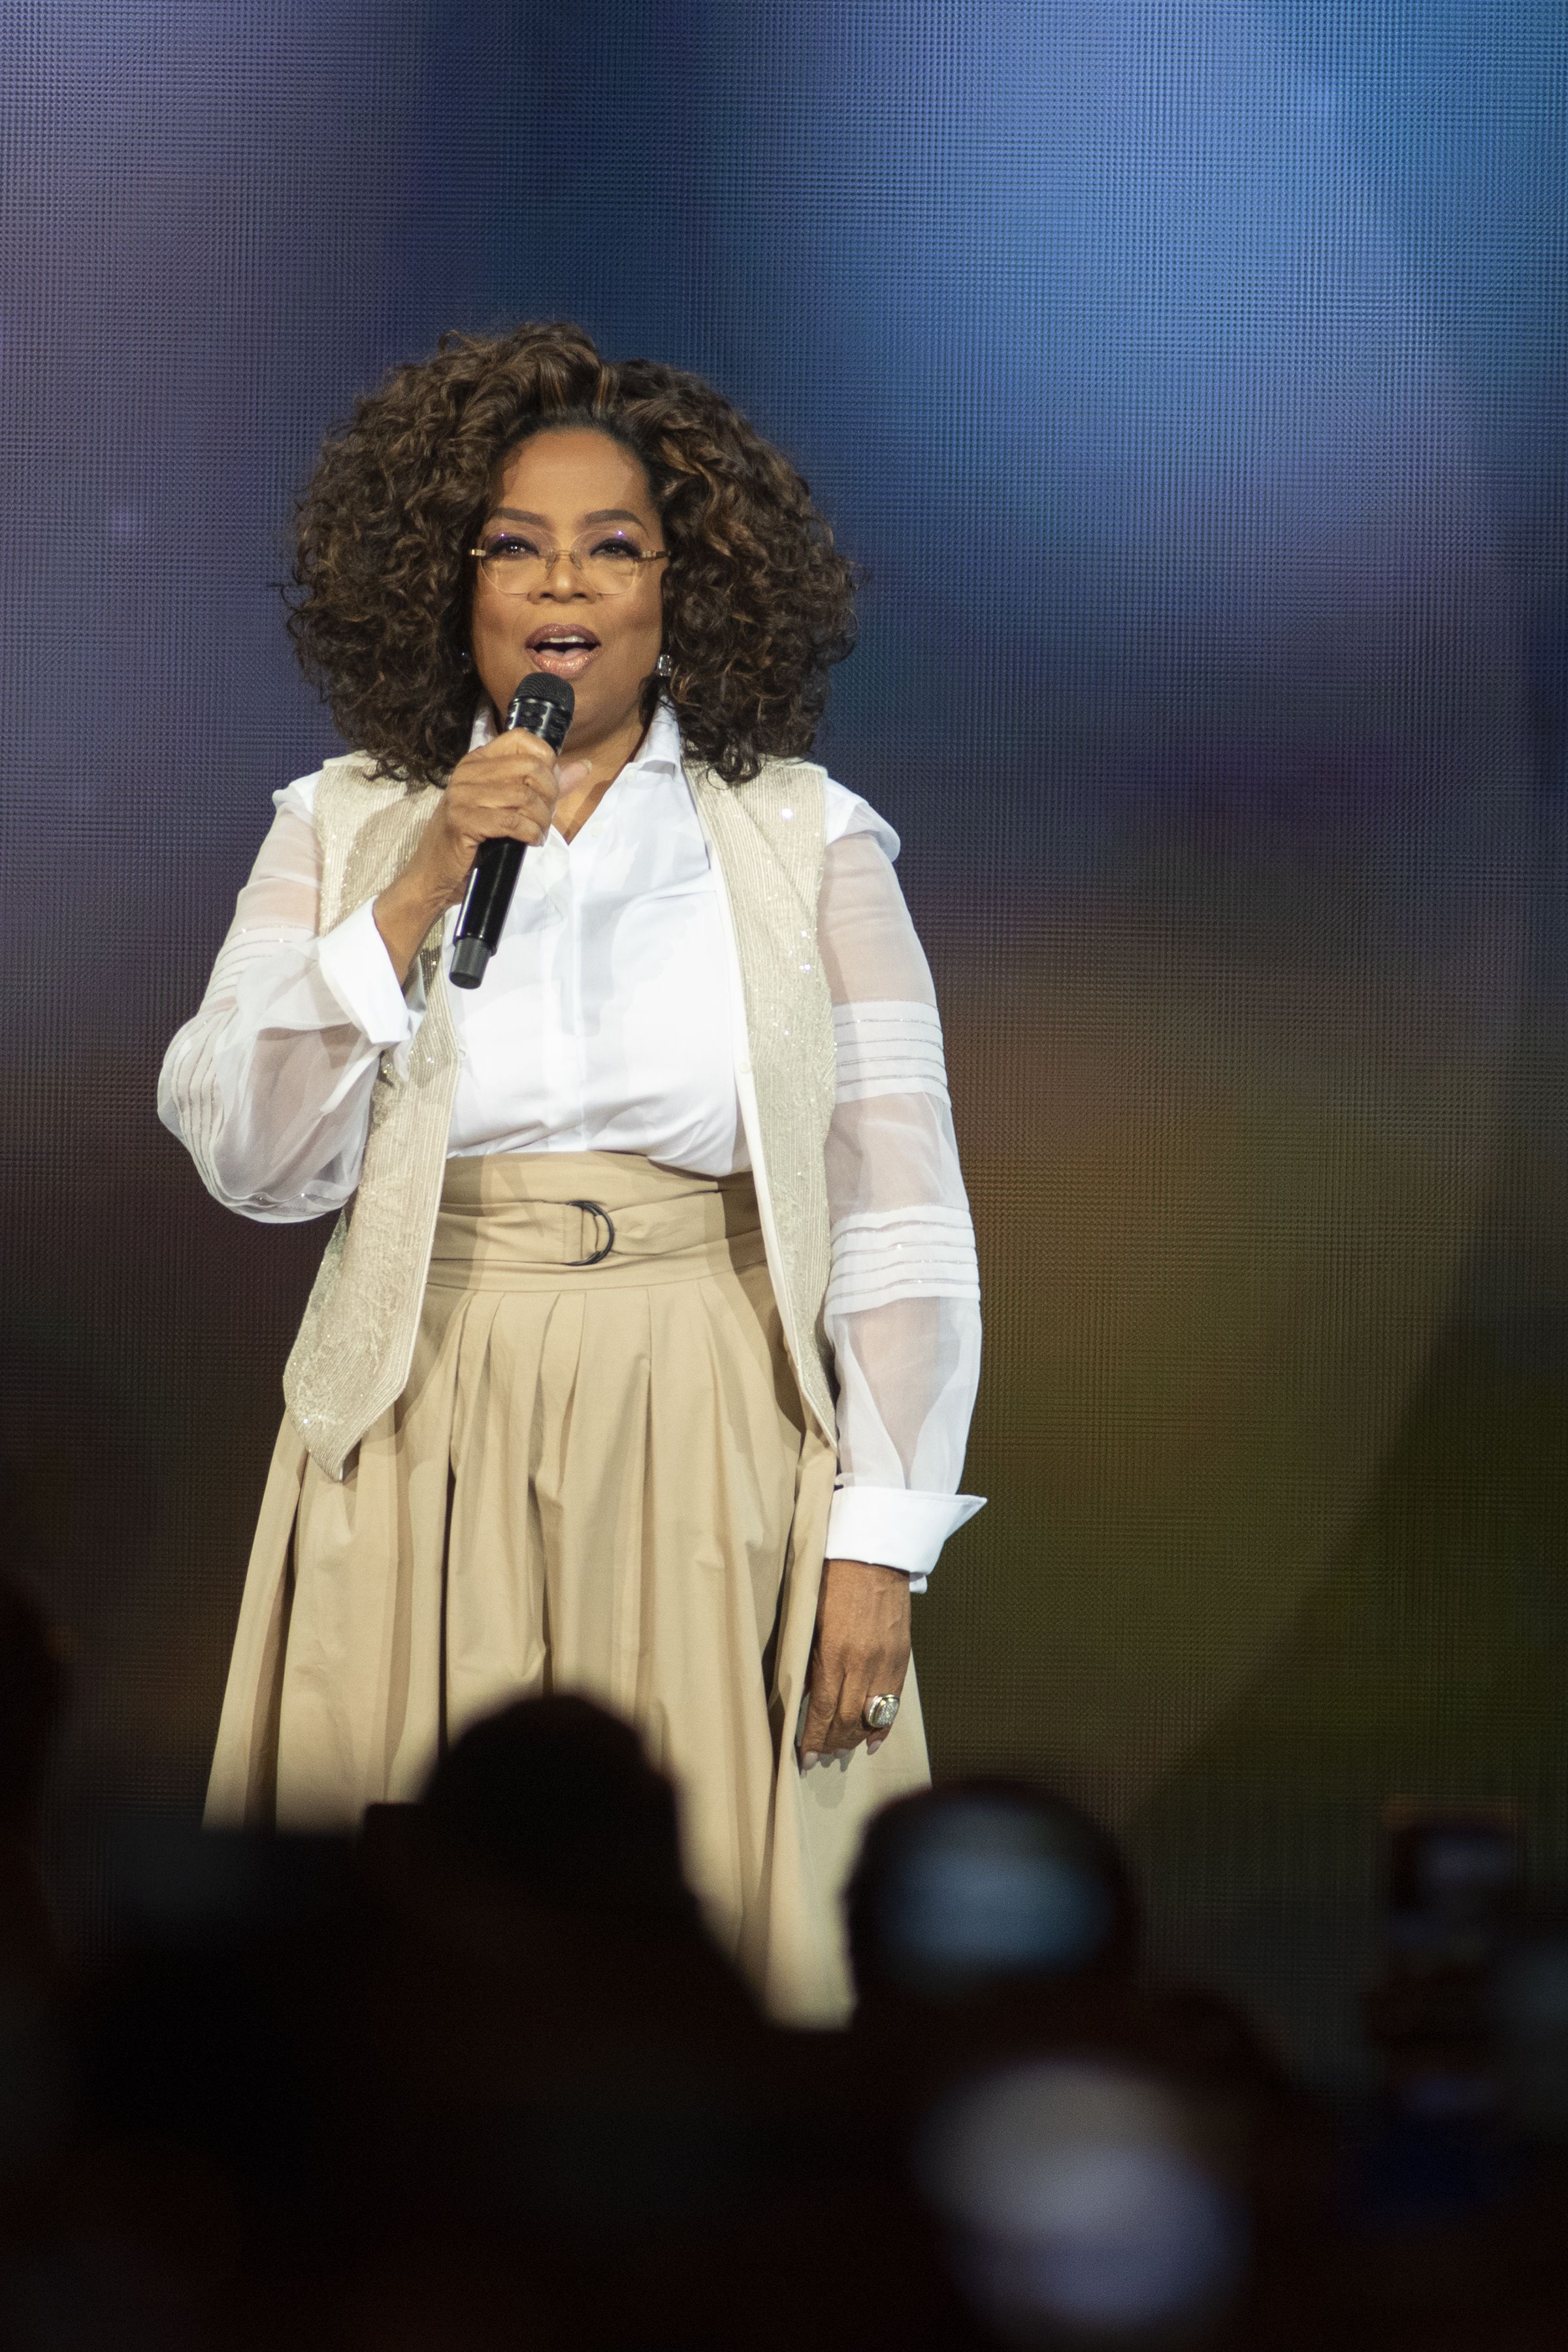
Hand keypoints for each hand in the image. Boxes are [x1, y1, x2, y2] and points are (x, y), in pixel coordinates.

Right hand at [373, 733, 591, 981]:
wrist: (433, 876)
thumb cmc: (472, 842)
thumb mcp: (509, 808)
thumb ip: (546, 786)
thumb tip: (584, 767)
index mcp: (478, 761)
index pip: (522, 738)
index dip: (546, 760)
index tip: (549, 788)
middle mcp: (468, 771)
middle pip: (530, 767)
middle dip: (549, 796)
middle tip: (545, 818)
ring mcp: (462, 795)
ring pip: (524, 796)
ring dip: (541, 820)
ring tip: (537, 833)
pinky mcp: (463, 820)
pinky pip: (512, 821)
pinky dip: (530, 834)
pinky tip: (530, 842)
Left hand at [798, 1558, 910, 1768]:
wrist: (875, 1557)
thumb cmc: (834, 1581)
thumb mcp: (812, 1620)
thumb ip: (810, 1660)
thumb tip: (805, 1697)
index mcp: (835, 1653)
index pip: (823, 1710)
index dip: (813, 1739)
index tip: (804, 1760)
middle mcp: (863, 1664)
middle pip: (847, 1719)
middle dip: (832, 1744)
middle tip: (819, 1758)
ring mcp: (886, 1663)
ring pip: (870, 1716)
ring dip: (854, 1739)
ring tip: (840, 1751)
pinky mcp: (902, 1659)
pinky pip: (893, 1703)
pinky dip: (883, 1727)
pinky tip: (872, 1744)